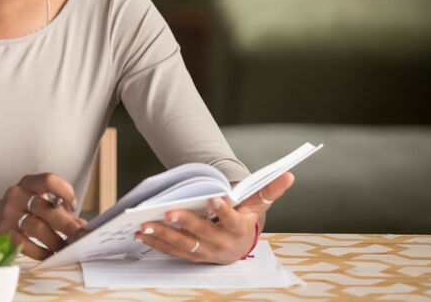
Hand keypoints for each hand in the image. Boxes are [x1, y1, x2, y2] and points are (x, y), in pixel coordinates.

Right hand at [0, 173, 86, 259]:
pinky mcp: (3, 232)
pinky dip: (41, 252)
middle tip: (79, 236)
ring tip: (64, 247)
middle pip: (46, 208)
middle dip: (67, 224)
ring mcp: (8, 214)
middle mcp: (17, 195)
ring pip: (37, 228)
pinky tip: (49, 254)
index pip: (49, 180)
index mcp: (28, 183)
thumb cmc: (21, 208)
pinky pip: (26, 245)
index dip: (65, 192)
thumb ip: (60, 210)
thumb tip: (82, 226)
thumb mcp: (37, 200)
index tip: (72, 206)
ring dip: (55, 240)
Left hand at [134, 172, 293, 263]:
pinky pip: (172, 251)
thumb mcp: (257, 204)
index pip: (232, 220)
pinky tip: (141, 234)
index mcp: (239, 229)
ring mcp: (205, 252)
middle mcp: (222, 244)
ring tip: (145, 225)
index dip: (224, 210)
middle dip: (185, 224)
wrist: (239, 246)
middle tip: (168, 212)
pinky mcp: (191, 256)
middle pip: (202, 234)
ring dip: (163, 236)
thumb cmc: (245, 219)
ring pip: (183, 245)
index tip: (214, 198)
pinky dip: (156, 243)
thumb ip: (269, 189)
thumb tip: (289, 174)